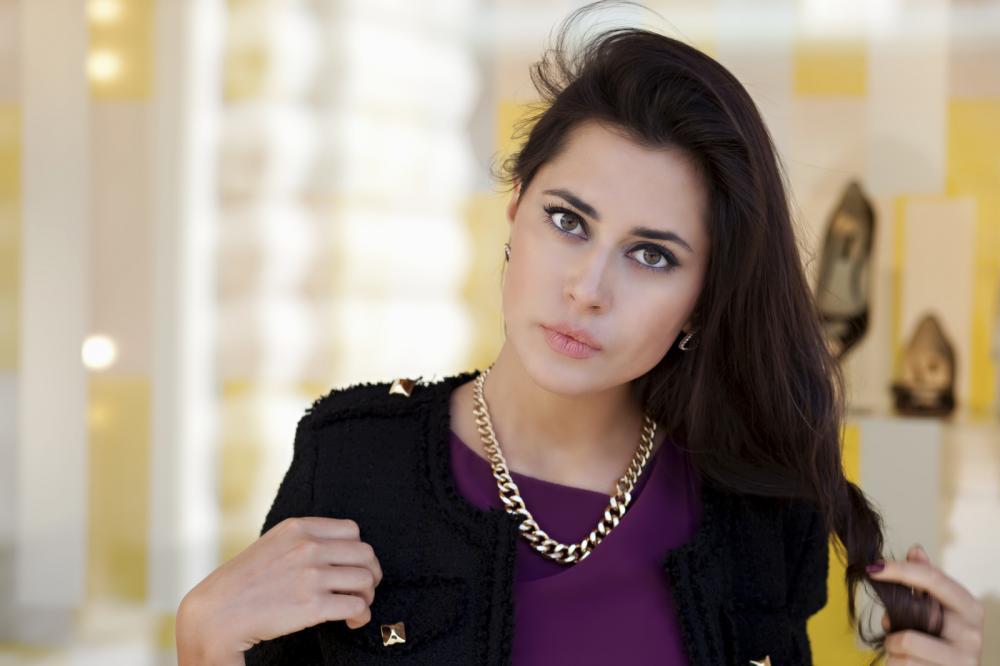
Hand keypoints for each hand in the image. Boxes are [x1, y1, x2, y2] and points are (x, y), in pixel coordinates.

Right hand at [176, 516, 382, 661]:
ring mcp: (311, 575)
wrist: (216, 613)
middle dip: (370, 573)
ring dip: (367, 596)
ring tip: (357, 606)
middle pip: (365, 554)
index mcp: (299, 528)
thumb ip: (303, 540)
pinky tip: (352, 621)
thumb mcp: (273, 544)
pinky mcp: (313, 605)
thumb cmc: (244, 582)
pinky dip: (362, 615)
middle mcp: (308, 547)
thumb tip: (338, 548)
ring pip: (365, 580)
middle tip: (364, 588)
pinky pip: (357, 606)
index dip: (358, 551)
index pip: (352, 531)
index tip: (354, 566)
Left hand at [870, 544, 984, 665]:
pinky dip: (896, 664)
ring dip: (893, 648)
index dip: (900, 569)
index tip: (872, 567)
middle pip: (914, 612)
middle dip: (892, 621)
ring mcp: (963, 660)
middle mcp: (972, 633)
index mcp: (970, 608)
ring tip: (905, 654)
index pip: (934, 579)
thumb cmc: (939, 644)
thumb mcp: (935, 611)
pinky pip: (903, 664)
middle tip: (892, 629)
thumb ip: (926, 583)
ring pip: (903, 643)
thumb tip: (916, 550)